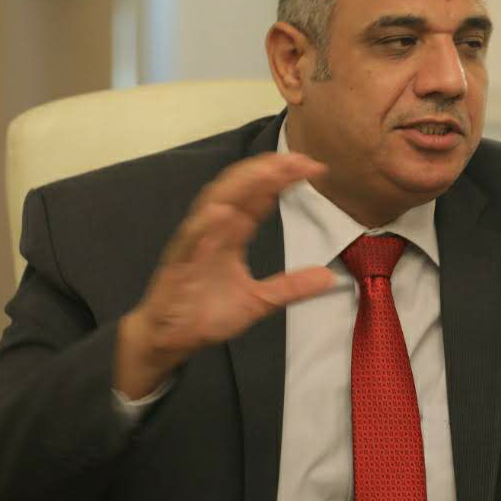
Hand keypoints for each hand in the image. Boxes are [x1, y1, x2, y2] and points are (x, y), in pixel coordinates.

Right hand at [116, 153, 335, 397]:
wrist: (171, 339)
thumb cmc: (207, 314)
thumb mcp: (260, 300)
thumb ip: (292, 286)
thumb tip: (328, 277)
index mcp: (232, 234)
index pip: (259, 197)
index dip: (282, 180)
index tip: (313, 169)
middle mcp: (213, 230)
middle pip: (240, 189)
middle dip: (267, 171)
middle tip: (298, 160)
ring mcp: (195, 243)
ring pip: (216, 203)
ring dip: (241, 185)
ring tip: (268, 171)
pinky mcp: (179, 263)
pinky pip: (191, 240)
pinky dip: (205, 224)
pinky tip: (222, 212)